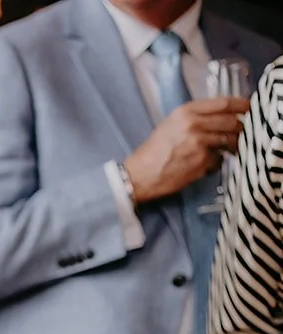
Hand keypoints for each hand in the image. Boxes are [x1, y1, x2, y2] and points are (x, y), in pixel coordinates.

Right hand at [124, 97, 247, 202]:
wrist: (139, 175)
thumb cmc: (153, 152)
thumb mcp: (171, 124)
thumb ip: (196, 117)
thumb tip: (223, 117)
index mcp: (185, 112)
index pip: (224, 103)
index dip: (242, 105)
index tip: (250, 108)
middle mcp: (193, 124)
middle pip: (232, 122)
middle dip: (241, 128)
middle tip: (243, 132)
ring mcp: (199, 143)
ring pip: (230, 141)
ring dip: (233, 146)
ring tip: (228, 150)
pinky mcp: (202, 161)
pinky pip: (220, 159)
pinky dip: (216, 162)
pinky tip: (204, 164)